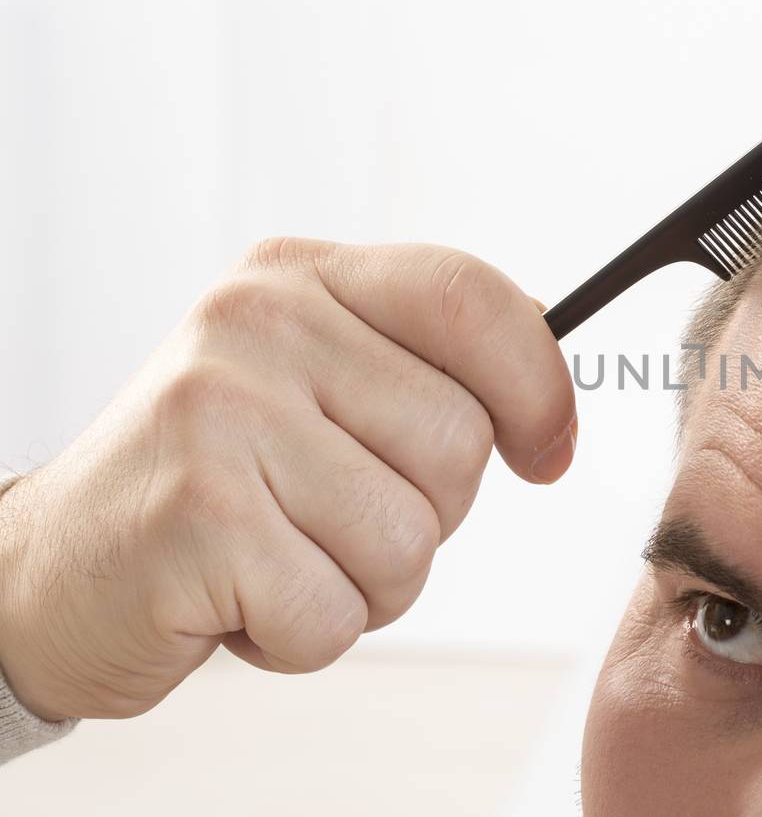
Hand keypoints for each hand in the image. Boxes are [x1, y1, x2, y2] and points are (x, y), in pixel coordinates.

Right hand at [0, 238, 574, 720]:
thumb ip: (424, 363)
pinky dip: (303, 635)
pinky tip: (239, 599)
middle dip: (426, 514)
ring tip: (282, 555)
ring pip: (410, 541)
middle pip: (459, 443)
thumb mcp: (314, 382)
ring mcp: (220, 415)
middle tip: (329, 515)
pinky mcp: (197, 517)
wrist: (56, 567)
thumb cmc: (218, 481)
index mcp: (300, 279)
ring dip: (365, 584)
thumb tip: (552, 381)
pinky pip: (339, 614)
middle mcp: (257, 326)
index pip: (473, 299)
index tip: (548, 454)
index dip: (539, 387)